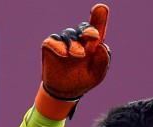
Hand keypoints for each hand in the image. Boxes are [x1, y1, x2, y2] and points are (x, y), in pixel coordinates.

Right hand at [35, 4, 110, 118]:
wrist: (64, 92)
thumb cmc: (83, 80)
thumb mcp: (97, 75)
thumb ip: (103, 61)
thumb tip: (101, 46)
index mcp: (92, 43)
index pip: (96, 26)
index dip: (98, 16)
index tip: (99, 8)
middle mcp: (78, 40)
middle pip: (83, 27)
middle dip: (88, 29)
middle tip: (93, 36)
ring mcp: (63, 43)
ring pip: (68, 34)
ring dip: (74, 43)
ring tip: (77, 55)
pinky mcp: (50, 47)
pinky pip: (52, 41)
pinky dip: (57, 45)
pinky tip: (64, 54)